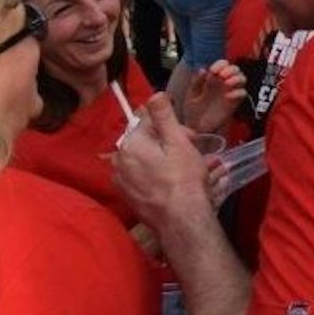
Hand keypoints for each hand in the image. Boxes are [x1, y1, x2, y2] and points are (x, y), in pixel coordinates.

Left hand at [111, 95, 213, 231]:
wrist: (180, 220)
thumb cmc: (183, 178)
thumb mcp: (177, 141)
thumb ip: (163, 116)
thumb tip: (154, 93)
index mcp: (130, 143)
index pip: (149, 122)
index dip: (174, 127)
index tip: (192, 137)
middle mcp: (119, 160)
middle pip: (146, 141)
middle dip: (170, 143)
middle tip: (194, 153)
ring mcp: (121, 181)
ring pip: (145, 160)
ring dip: (165, 159)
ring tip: (188, 169)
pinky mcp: (127, 196)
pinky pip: (141, 177)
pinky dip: (155, 176)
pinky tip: (173, 183)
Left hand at [182, 61, 246, 135]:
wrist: (195, 129)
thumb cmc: (193, 111)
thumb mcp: (191, 94)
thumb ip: (197, 82)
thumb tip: (203, 69)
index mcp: (213, 78)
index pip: (222, 65)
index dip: (220, 64)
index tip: (213, 71)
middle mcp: (223, 84)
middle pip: (235, 69)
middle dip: (230, 69)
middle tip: (221, 76)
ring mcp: (230, 93)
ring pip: (242, 79)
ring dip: (236, 78)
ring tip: (227, 83)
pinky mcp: (234, 104)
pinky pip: (242, 94)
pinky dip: (238, 92)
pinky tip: (229, 96)